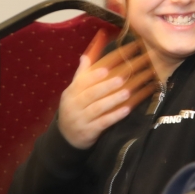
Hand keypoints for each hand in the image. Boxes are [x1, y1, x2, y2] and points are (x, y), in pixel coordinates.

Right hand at [58, 35, 153, 149]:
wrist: (66, 136)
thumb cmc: (74, 109)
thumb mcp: (73, 92)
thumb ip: (81, 75)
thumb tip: (86, 56)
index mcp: (71, 93)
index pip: (82, 82)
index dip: (94, 75)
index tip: (107, 68)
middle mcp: (74, 105)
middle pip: (90, 94)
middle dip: (106, 86)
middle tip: (122, 78)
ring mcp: (81, 119)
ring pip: (97, 108)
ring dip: (113, 100)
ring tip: (127, 93)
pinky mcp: (89, 132)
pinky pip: (103, 123)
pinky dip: (114, 116)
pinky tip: (126, 110)